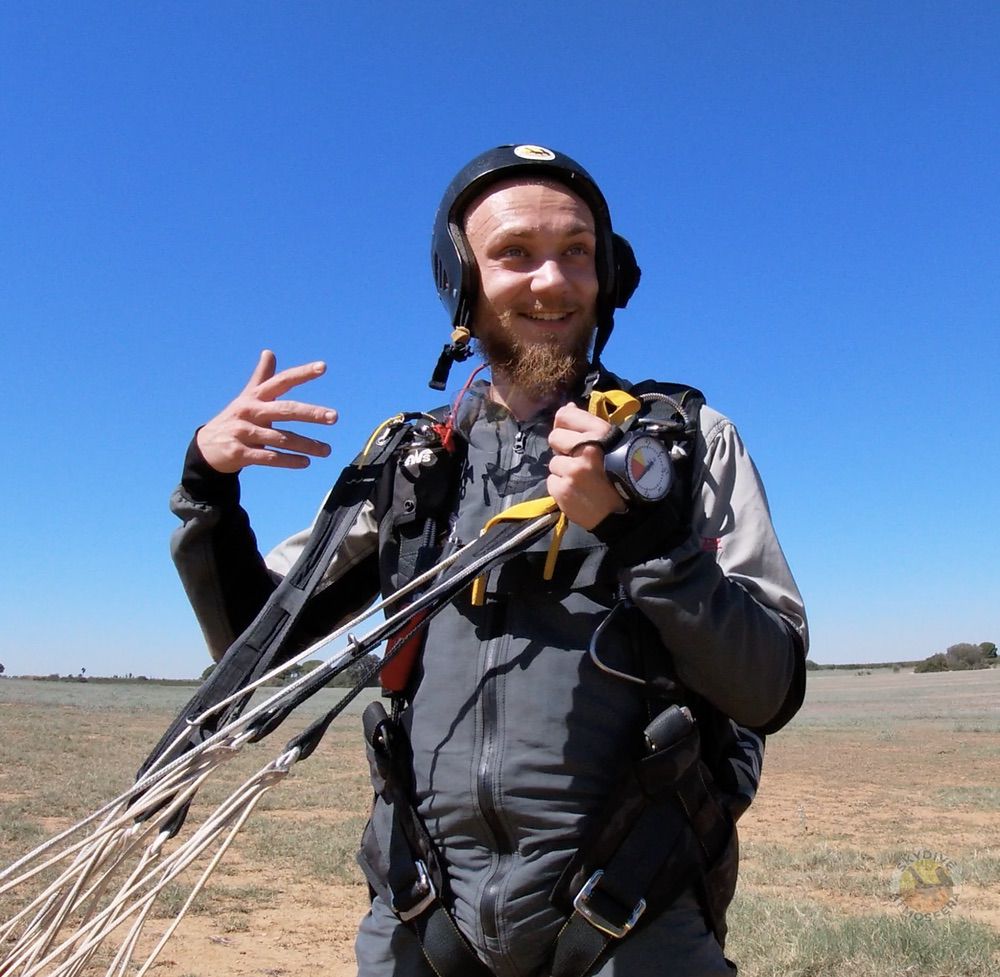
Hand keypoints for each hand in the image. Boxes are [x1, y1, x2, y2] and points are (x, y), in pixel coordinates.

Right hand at [195, 350, 337, 473]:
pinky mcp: (239, 452)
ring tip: (327, 450)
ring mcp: (243, 432)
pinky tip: (306, 462)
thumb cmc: (234, 419)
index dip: (301, 373)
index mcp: (254, 396)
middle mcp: (249, 411)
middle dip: (311, 413)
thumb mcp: (247, 398)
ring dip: (306, 445)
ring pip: (281, 438)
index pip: (281, 381)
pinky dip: (288, 461)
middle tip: (334, 417)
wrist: (206, 448)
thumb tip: (269, 352)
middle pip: (285, 410)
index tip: (323, 366)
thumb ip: (261, 377)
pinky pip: (269, 457)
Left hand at [547, 403, 626, 529]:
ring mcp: (572, 470)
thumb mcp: (614, 444)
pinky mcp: (562, 489)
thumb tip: (567, 407)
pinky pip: (551, 481)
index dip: (565, 425)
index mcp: (600, 433)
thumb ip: (589, 426)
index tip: (571, 434)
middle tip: (578, 460)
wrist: (626, 514)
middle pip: (554, 437)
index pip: (565, 415)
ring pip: (553, 462)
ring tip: (581, 479)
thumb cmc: (624, 476)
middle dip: (563, 448)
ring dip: (563, 470)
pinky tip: (577, 491)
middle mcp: (585, 449)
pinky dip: (561, 487)